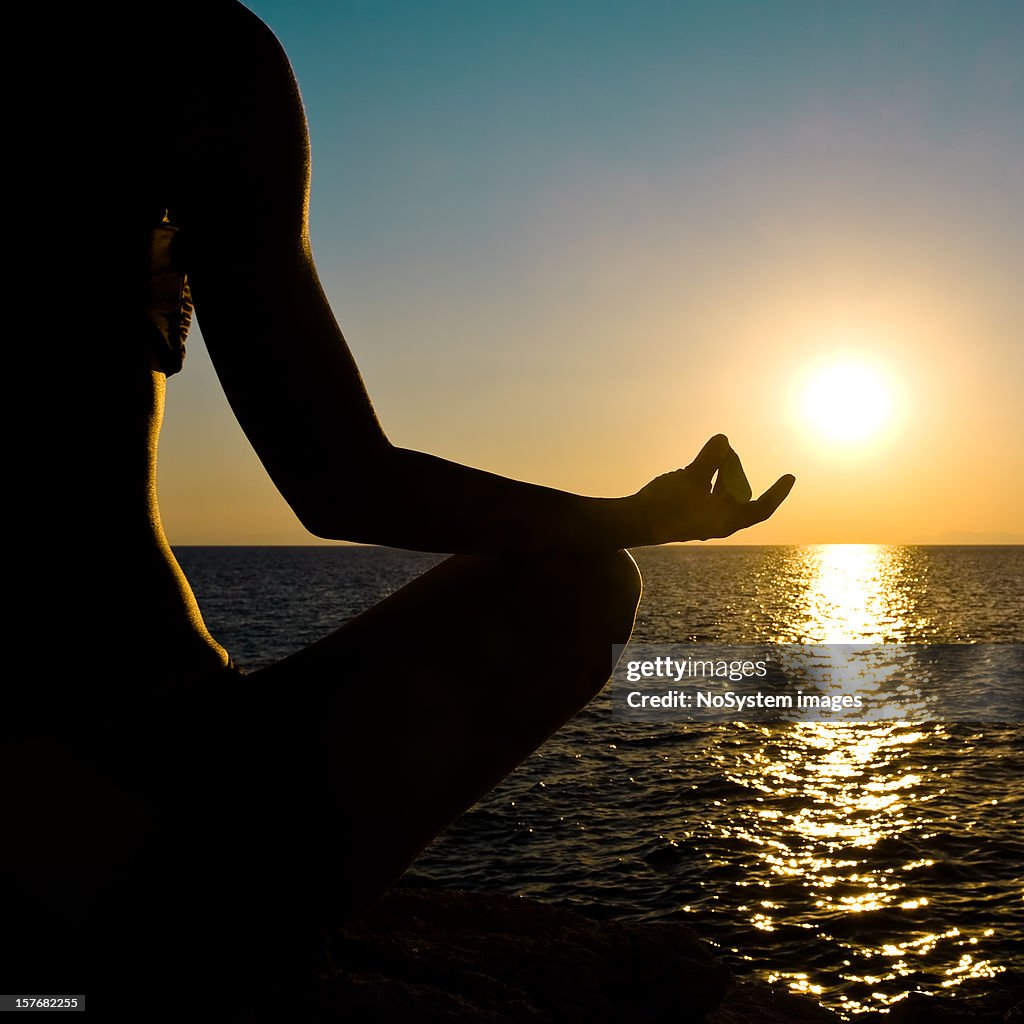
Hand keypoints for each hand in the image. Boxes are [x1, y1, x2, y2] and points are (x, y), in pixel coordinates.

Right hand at [632, 434, 794, 544]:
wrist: (634, 522)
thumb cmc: (665, 505)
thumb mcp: (691, 477)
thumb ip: (709, 459)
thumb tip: (724, 439)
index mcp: (725, 521)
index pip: (760, 508)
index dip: (777, 493)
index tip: (790, 477)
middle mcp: (716, 522)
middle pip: (738, 495)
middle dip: (735, 471)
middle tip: (727, 450)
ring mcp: (701, 519)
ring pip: (721, 494)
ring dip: (721, 474)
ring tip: (716, 455)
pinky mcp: (687, 515)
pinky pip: (706, 496)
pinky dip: (708, 481)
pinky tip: (699, 468)